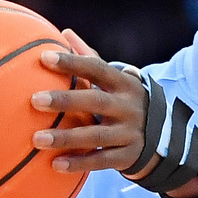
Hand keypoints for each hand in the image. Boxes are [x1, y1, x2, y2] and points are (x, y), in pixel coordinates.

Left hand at [30, 29, 151, 174]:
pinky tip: (55, 164)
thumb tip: (65, 33)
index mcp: (123, 84)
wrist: (163, 137)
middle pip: (95, 101)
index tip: (44, 58)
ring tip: (37, 139)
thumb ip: (90, 58)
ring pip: (96, 134)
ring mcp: (130, 133)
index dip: (72, 62)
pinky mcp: (128, 156)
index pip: (97, 68)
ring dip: (66, 137)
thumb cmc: (125, 102)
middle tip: (34, 100)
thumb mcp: (115, 81)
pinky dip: (79, 163)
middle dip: (65, 100)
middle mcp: (128, 107)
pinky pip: (102, 161)